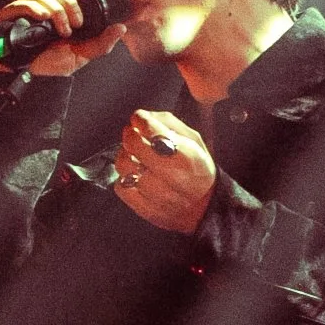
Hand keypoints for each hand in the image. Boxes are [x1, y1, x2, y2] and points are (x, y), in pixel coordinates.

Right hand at [0, 0, 127, 77]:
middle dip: (68, 2)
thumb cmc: (52, 65)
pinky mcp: (6, 18)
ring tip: (62, 30)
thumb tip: (121, 28)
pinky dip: (34, 7)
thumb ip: (101, 43)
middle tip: (77, 24)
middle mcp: (38, 5)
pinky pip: (20, 3)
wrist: (30, 81)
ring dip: (56, 9)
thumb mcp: (81, 54)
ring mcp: (22, 10)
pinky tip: (44, 17)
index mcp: (54, 8)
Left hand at [113, 108, 215, 232]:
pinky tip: (134, 175)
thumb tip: (144, 116)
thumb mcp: (194, 141)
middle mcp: (172, 176)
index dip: (141, 120)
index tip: (139, 119)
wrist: (204, 207)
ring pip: (124, 166)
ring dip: (124, 156)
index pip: (153, 130)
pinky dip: (123, 178)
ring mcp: (157, 195)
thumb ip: (169, 123)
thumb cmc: (197, 170)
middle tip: (132, 133)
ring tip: (133, 155)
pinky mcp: (145, 209)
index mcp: (186, 156)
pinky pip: (121, 187)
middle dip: (129, 134)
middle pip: (135, 145)